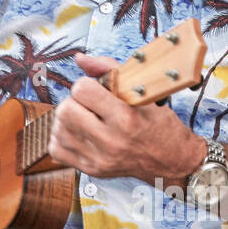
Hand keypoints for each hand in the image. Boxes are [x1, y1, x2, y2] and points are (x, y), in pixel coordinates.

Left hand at [47, 53, 204, 181]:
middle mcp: (110, 141)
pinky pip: (56, 149)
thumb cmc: (158, 124)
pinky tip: (77, 133)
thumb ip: (109, 69)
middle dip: (73, 102)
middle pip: (65, 111)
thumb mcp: (142, 93)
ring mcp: (99, 159)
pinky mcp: (91, 170)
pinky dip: (62, 138)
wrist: (171, 160)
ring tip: (84, 118)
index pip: (82, 90)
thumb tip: (79, 58)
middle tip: (87, 105)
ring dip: (66, 119)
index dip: (85, 85)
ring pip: (57, 129)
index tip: (94, 90)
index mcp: (125, 118)